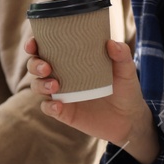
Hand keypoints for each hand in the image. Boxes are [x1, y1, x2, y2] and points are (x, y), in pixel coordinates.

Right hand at [25, 36, 158, 163]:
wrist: (130, 120)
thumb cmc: (126, 90)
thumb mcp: (127, 71)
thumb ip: (122, 56)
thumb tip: (111, 43)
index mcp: (72, 60)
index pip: (47, 48)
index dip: (34, 45)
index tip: (33, 43)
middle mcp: (62, 75)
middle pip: (36, 66)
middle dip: (34, 64)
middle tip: (46, 67)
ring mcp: (62, 94)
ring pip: (38, 86)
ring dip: (40, 84)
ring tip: (55, 86)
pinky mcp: (64, 112)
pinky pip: (48, 108)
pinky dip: (49, 106)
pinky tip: (58, 106)